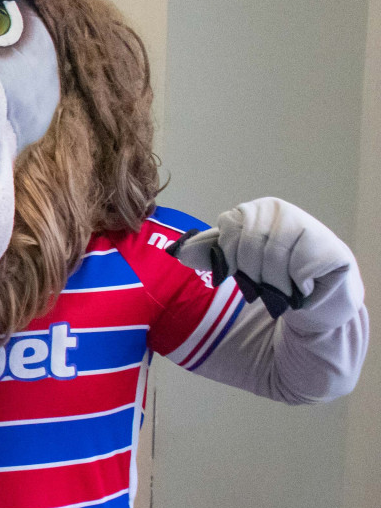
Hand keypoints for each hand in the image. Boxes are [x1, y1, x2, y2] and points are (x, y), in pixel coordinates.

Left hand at [172, 197, 357, 319]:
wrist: (314, 297)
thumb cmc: (273, 275)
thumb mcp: (238, 263)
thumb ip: (211, 254)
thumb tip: (177, 251)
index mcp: (255, 210)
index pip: (228, 229)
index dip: (231, 257)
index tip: (240, 271)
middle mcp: (280, 210)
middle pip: (249, 243)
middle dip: (253, 272)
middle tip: (265, 282)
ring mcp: (308, 224)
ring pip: (274, 258)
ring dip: (275, 283)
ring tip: (284, 286)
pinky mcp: (330, 248)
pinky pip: (300, 269)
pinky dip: (297, 285)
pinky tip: (304, 285)